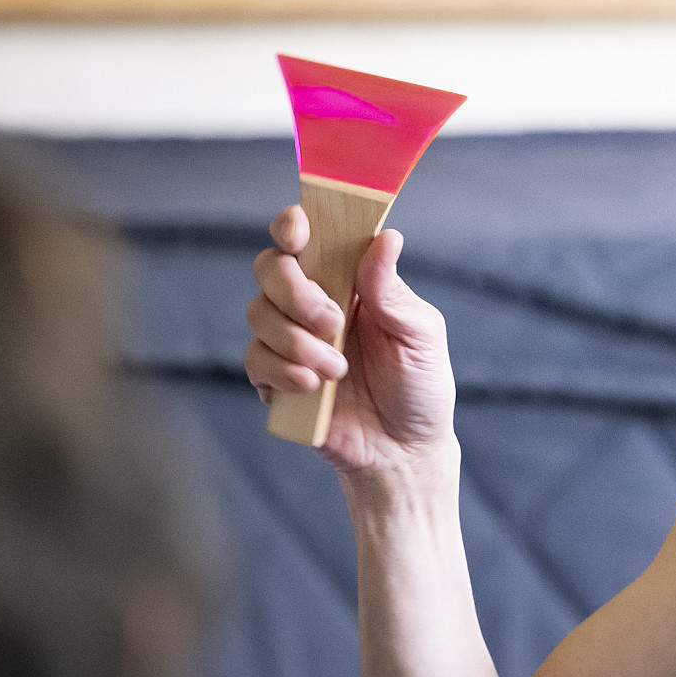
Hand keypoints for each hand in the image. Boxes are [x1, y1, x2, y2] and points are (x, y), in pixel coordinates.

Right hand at [243, 207, 458, 483]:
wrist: (405, 451)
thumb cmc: (420, 386)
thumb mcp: (420, 335)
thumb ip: (392, 291)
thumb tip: (386, 238)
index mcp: (348, 279)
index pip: (308, 235)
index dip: (293, 225)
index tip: (298, 234)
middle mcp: (313, 302)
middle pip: (270, 267)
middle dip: (293, 291)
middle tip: (332, 322)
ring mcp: (289, 339)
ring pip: (257, 313)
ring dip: (296, 341)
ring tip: (338, 370)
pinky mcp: (275, 378)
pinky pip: (254, 360)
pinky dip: (282, 370)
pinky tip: (315, 387)